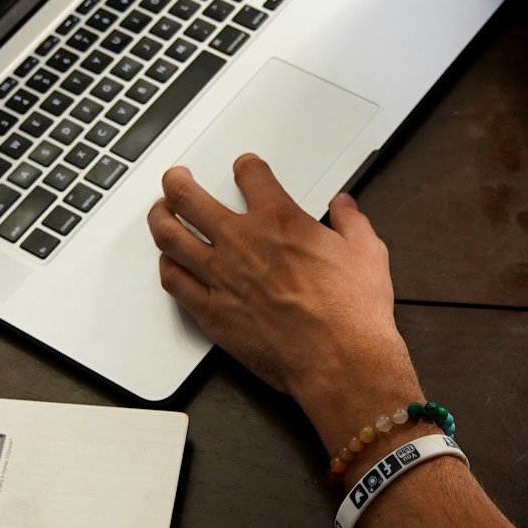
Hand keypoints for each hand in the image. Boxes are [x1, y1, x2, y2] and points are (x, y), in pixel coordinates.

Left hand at [147, 156, 417, 440]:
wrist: (340, 361)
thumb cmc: (352, 312)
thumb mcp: (367, 252)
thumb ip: (351, 221)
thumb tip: (343, 206)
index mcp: (279, 220)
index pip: (250, 175)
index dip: (246, 166)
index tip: (245, 168)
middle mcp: (242, 242)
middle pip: (189, 198)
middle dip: (178, 182)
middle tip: (176, 178)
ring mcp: (221, 277)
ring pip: (170, 237)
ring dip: (160, 218)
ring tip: (160, 212)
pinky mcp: (211, 313)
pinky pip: (174, 282)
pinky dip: (167, 267)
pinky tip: (169, 264)